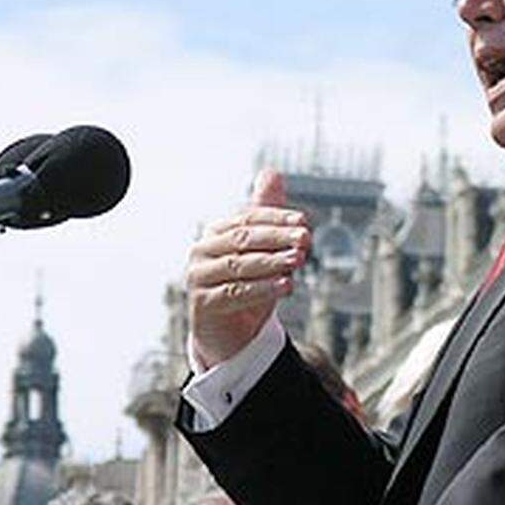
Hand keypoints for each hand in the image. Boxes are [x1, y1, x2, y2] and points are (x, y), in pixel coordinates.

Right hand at [186, 168, 310, 367]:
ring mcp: (199, 277)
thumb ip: (266, 214)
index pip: (247, 218)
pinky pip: (236, 293)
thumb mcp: (260, 249)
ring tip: (299, 259)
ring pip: (240, 265)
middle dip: (278, 238)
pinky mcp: (203, 304)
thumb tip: (271, 172)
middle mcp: (202, 251)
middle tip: (306, 238)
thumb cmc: (246, 283)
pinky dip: (263, 288)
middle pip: (244, 239)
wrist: (229, 331)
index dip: (276, 218)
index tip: (304, 221)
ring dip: (273, 262)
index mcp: (216, 232)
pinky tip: (287, 284)